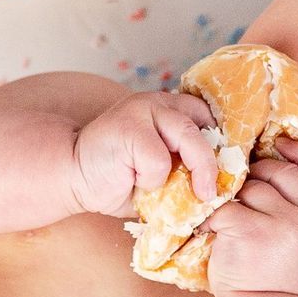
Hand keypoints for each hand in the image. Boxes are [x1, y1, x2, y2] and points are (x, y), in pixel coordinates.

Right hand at [69, 90, 220, 218]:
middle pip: (205, 130)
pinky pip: (159, 160)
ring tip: (181, 192)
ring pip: (189, 138)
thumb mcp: (161, 174)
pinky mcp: (129, 127)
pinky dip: (151, 180)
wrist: (72, 176)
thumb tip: (222, 193)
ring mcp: (143, 110)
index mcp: (170, 110)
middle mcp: (159, 103)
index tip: (225, 175)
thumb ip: (185, 172)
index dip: (221, 148)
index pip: (211, 120)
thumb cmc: (118, 179)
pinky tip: (132, 180)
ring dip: (192, 171)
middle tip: (211, 193)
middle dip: (213, 166)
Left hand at [201, 138, 297, 296]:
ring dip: (236, 199)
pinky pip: (227, 207)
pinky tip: (212, 232)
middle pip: (282, 172)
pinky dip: (214, 219)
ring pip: (252, 188)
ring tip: (231, 223)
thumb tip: (281, 167)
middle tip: (244, 188)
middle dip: (259, 173)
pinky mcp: (252, 230)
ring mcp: (285, 224)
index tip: (281, 142)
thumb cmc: (280, 281)